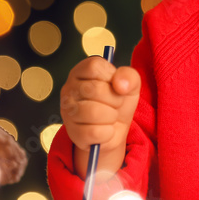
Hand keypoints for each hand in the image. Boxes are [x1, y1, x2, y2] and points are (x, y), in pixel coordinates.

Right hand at [59, 56, 140, 176]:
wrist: (115, 130)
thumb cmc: (118, 102)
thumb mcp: (130, 84)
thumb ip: (129, 76)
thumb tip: (120, 84)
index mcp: (82, 71)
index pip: (94, 66)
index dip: (110, 76)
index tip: (115, 85)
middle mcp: (69, 89)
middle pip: (95, 89)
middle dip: (115, 99)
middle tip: (115, 104)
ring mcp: (68, 111)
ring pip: (93, 112)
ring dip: (111, 117)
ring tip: (110, 116)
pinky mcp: (72, 132)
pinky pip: (94, 132)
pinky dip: (107, 133)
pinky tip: (104, 129)